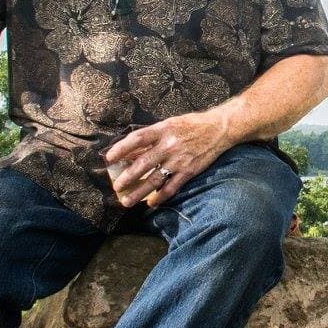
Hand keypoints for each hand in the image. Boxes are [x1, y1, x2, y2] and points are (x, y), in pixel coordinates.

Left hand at [104, 110, 234, 207]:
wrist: (218, 129)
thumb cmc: (191, 125)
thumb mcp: (169, 124)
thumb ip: (151, 137)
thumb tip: (132, 151)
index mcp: (162, 130)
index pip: (137, 139)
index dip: (121, 148)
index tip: (109, 158)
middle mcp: (168, 145)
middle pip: (143, 163)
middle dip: (127, 177)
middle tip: (117, 186)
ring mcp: (178, 160)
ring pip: (154, 179)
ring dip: (139, 192)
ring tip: (127, 201)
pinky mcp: (188, 171)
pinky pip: (171, 187)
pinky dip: (160, 196)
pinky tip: (151, 203)